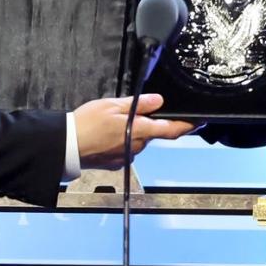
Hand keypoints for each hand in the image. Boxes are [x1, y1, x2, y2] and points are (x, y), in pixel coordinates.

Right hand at [73, 94, 195, 168]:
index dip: (187, 126)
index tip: (199, 122)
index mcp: (139, 131)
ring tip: (110, 124)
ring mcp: (126, 157)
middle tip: (126, 113)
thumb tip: (158, 101)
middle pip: (151, 134)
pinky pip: (125, 150)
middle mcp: (137, 147)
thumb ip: (139, 105)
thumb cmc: (86, 124)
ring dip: (131, 133)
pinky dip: (120, 142)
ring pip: (137, 142)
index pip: (171, 130)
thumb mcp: (113, 105)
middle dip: (145, 124)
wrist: (66, 146)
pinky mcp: (116, 164)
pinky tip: (106, 136)